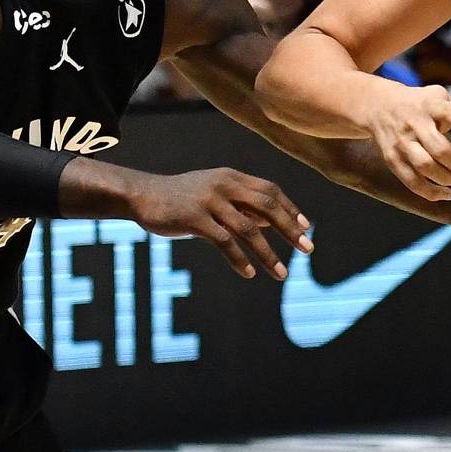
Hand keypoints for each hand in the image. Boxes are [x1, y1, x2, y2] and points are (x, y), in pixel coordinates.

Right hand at [127, 167, 311, 279]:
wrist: (143, 195)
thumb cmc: (183, 198)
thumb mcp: (215, 193)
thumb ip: (242, 204)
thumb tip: (273, 220)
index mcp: (232, 177)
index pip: (270, 191)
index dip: (291, 210)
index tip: (306, 229)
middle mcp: (224, 185)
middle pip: (267, 207)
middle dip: (290, 230)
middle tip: (307, 249)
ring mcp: (209, 201)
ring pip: (248, 229)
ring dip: (268, 254)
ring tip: (282, 274)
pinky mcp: (194, 219)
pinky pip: (224, 242)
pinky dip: (239, 260)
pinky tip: (250, 273)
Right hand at [358, 82, 450, 201]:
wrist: (378, 106)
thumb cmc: (420, 104)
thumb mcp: (439, 97)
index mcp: (429, 105)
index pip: (450, 113)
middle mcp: (414, 123)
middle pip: (438, 148)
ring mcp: (401, 142)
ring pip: (424, 167)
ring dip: (445, 178)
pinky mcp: (392, 159)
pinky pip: (411, 181)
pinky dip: (430, 192)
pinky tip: (445, 194)